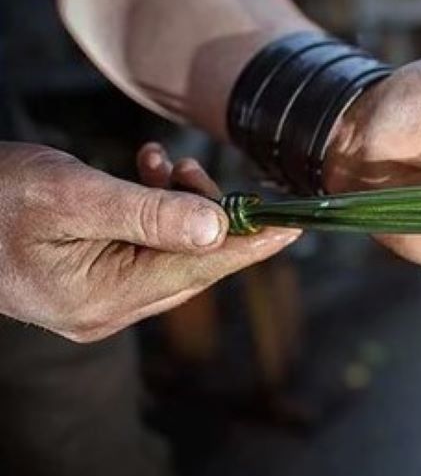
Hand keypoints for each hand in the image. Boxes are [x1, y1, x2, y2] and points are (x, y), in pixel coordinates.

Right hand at [0, 142, 298, 341]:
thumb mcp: (69, 194)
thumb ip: (145, 212)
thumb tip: (218, 228)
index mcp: (103, 300)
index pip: (201, 269)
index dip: (252, 243)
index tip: (296, 223)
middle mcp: (106, 312)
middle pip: (191, 264)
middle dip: (210, 215)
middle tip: (196, 172)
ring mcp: (97, 302)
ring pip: (170, 252)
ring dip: (178, 205)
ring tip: (161, 164)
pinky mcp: (90, 283)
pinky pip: (144, 249)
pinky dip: (152, 210)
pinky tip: (144, 171)